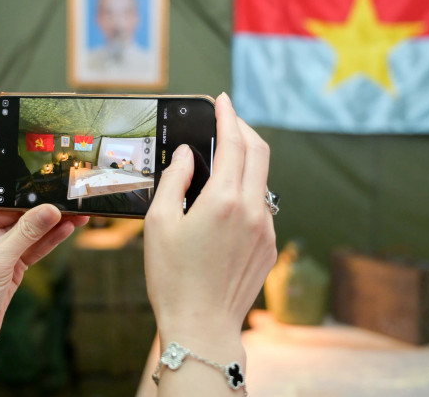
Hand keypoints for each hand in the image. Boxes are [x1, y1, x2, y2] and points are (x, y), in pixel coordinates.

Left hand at [0, 105, 88, 353]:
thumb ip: (26, 234)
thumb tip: (52, 210)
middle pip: (8, 193)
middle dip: (30, 180)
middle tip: (50, 159)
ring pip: (27, 218)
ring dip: (48, 211)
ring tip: (74, 197)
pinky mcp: (10, 259)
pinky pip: (35, 240)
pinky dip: (52, 234)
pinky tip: (72, 223)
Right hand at [143, 93, 276, 372]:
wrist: (202, 327)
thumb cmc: (173, 278)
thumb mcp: (160, 223)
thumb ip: (174, 179)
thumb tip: (186, 154)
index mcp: (224, 200)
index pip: (234, 142)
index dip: (228, 115)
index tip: (222, 100)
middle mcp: (252, 210)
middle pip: (259, 152)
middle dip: (243, 129)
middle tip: (226, 120)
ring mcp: (266, 229)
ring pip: (262, 179)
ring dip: (246, 161)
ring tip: (221, 159)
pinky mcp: (269, 246)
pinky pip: (262, 205)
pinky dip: (247, 190)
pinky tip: (225, 200)